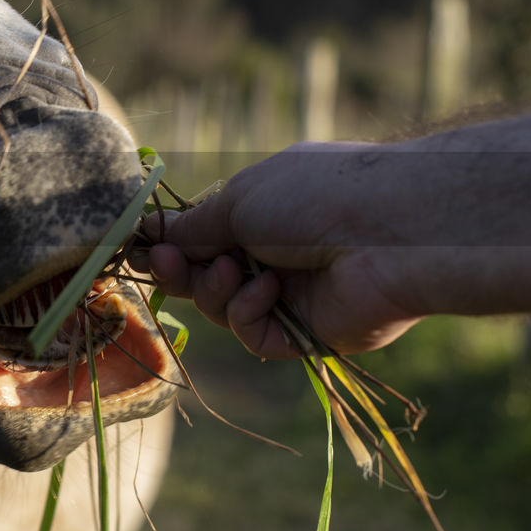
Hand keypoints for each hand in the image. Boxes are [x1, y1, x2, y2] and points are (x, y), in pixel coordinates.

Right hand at [141, 144, 421, 358]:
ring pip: (224, 307)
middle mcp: (277, 253)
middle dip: (181, 271)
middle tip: (162, 263)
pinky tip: (266, 291)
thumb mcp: (239, 201)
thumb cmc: (313, 196)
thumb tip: (152, 234)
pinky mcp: (307, 333)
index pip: (203, 237)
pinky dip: (249, 313)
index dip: (171, 245)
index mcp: (264, 212)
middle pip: (206, 276)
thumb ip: (193, 227)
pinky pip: (255, 334)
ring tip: (232, 270)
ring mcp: (292, 294)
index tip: (144, 247)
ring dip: (216, 290)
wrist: (387, 231)